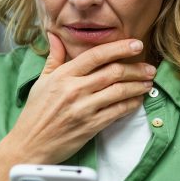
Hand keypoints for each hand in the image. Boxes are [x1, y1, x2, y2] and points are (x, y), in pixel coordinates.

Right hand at [6, 32, 155, 164]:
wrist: (30, 144)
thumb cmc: (36, 112)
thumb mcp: (42, 81)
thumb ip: (54, 58)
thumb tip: (55, 36)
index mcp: (64, 75)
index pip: (96, 55)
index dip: (119, 47)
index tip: (136, 44)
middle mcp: (75, 89)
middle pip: (113, 72)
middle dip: (136, 68)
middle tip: (149, 67)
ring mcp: (84, 108)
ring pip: (119, 91)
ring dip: (138, 85)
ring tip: (148, 82)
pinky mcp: (91, 126)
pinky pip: (118, 111)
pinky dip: (131, 104)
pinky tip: (137, 99)